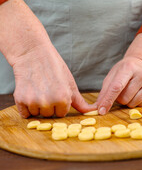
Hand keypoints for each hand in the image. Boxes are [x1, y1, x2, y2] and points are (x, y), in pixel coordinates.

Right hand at [0, 0, 95, 117]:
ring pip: (37, 114)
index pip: (61, 113)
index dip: (58, 104)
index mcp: (63, 98)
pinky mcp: (20, 100)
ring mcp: (33, 102)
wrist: (32, 54)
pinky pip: (25, 114)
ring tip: (38, 89)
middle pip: (48, 115)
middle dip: (48, 105)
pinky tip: (29, 93)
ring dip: (37, 106)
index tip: (55, 92)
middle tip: (46, 89)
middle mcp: (48, 102)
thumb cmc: (54, 67)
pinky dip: (25, 107)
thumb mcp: (70, 83)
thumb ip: (80, 101)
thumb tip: (93, 111)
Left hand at [97, 56, 141, 114]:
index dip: (108, 100)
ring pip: (132, 104)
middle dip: (119, 99)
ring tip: (130, 90)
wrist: (141, 65)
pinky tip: (138, 91)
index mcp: (128, 68)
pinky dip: (136, 101)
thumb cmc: (123, 71)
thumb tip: (98, 107)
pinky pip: (141, 105)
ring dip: (127, 100)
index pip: (116, 87)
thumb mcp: (111, 76)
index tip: (101, 110)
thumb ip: (104, 92)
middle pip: (124, 99)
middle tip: (122, 89)